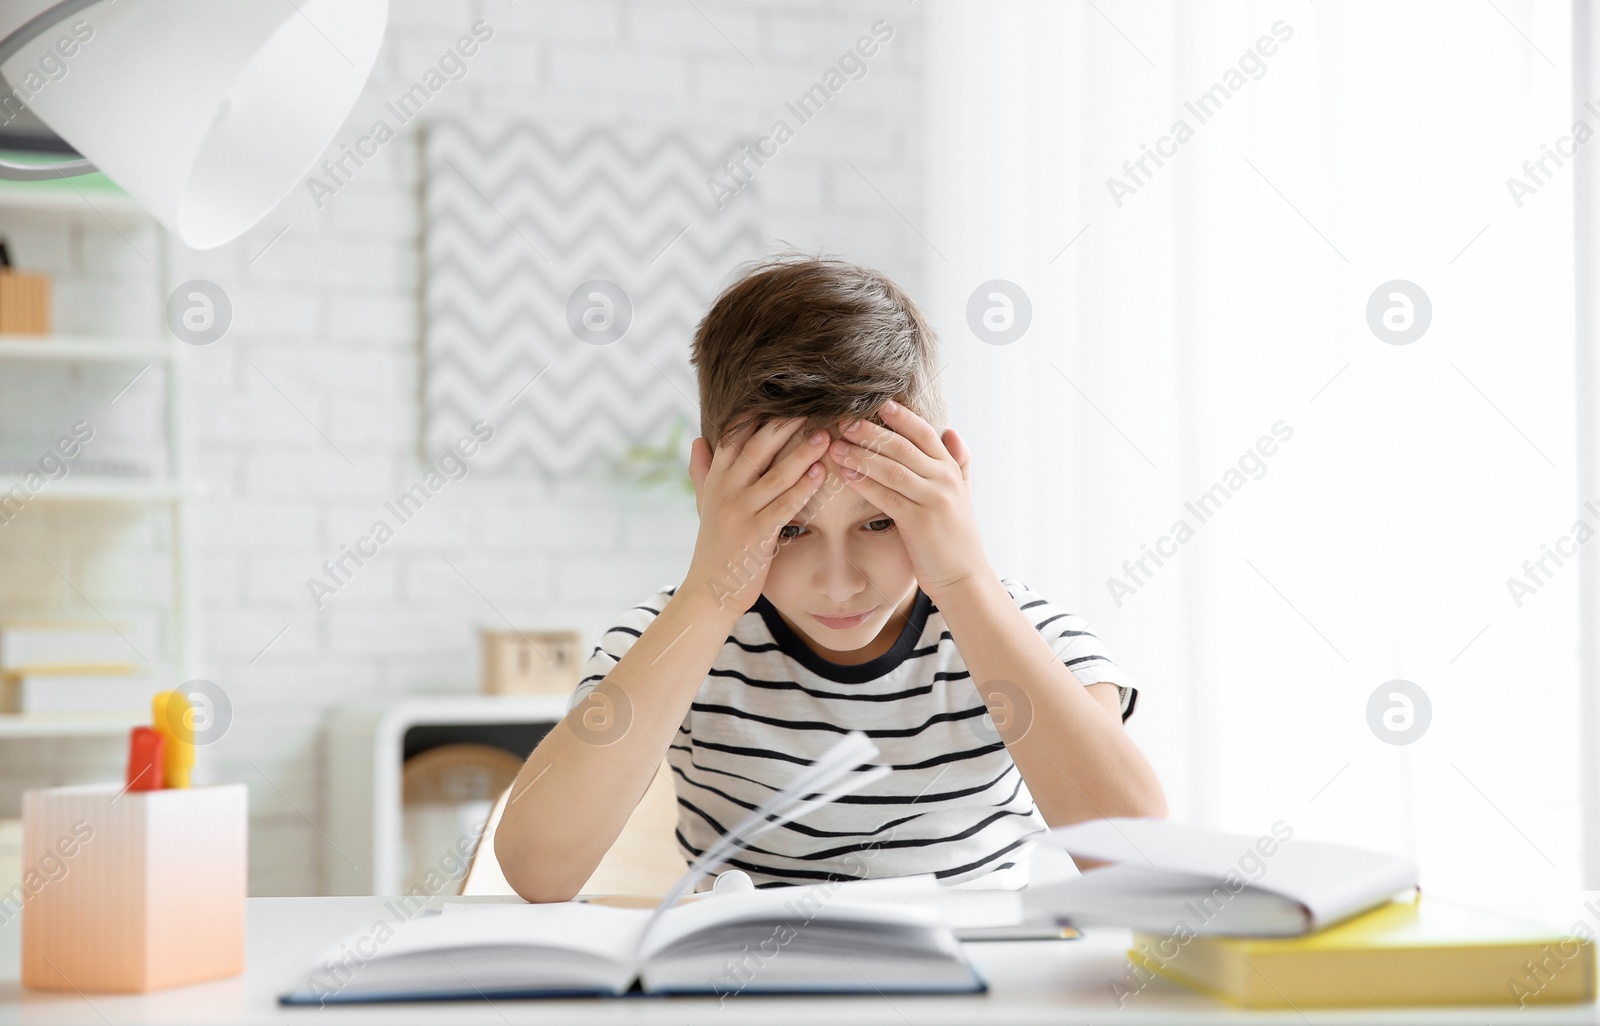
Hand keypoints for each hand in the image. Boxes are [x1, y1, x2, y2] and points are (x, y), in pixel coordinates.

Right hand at [686, 417, 830, 615]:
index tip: (781, 396)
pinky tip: (818, 474)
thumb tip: (697, 439)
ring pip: (774, 475)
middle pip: (756, 448)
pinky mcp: (756, 534)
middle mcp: (726, 491)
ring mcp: (740, 512)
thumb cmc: (714, 547)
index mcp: (716, 480)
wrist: (710, 592)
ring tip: (825, 435)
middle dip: (784, 425)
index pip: (734, 437)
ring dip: (801, 453)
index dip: (756, 415)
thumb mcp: (704, 505)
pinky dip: (801, 489)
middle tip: (812, 405)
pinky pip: (783, 506)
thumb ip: (702, 471)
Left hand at [826, 399, 988, 601]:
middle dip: (871, 432)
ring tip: (836, 445)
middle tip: (844, 420)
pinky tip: (845, 473)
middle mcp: (943, 480)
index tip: (878, 402)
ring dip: (861, 455)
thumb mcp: (963, 494)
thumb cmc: (956, 536)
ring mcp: (932, 500)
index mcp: (950, 470)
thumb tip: (952, 431)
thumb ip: (958, 462)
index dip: (901, 417)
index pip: (924, 433)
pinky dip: (864, 483)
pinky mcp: (919, 522)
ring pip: (892, 469)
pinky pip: (886, 496)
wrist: (964, 576)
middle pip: (903, 446)